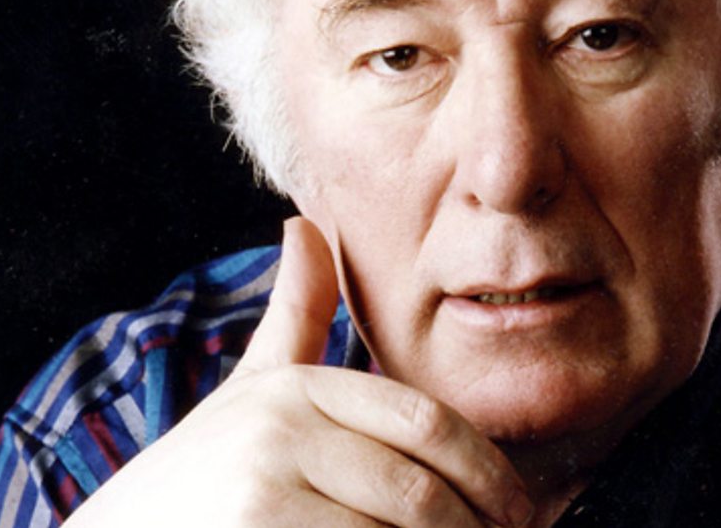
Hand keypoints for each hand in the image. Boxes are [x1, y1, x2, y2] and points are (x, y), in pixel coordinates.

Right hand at [65, 218, 532, 526]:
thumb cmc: (205, 467)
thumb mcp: (254, 385)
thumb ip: (295, 313)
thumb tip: (306, 223)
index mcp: (298, 387)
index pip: (424, 422)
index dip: (485, 468)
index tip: (514, 507)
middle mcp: (280, 431)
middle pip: (419, 489)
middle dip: (473, 524)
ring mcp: (262, 491)